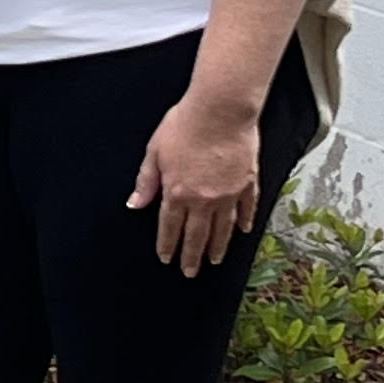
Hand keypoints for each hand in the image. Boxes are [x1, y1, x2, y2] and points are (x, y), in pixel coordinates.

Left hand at [130, 86, 261, 276]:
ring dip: (218, 246)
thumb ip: (146, 181)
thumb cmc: (184, 125)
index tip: (166, 259)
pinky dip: (245, 221)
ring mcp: (229, 193)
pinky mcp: (248, 183)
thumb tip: (135, 204)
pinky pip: (247, 208)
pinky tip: (243, 231)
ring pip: (223, 228)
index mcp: (177, 192)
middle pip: (197, 235)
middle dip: (192, 256)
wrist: (221, 110)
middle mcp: (204, 199)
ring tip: (215, 260)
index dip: (167, 245)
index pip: (170, 227)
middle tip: (191, 272)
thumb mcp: (154, 152)